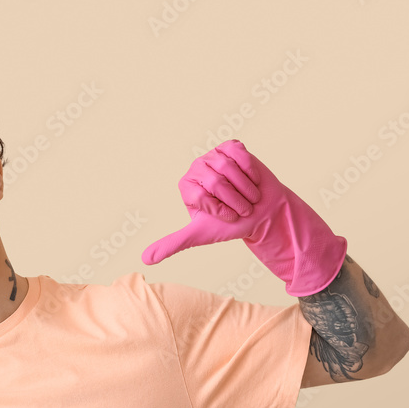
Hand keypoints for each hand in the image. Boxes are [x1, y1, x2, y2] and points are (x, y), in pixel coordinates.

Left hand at [141, 140, 346, 295]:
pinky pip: (241, 156)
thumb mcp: (199, 235)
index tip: (227, 217)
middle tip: (243, 208)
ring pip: (230, 168)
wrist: (262, 212)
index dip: (220, 210)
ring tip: (249, 196)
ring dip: (245, 189)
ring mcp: (214, 155)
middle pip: (216, 181)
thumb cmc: (232, 223)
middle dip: (235, 201)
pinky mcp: (233, 147)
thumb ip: (172, 244)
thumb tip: (145, 259)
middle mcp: (197, 168)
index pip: (201, 196)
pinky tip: (252, 180)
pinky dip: (251, 172)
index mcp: (186, 186)